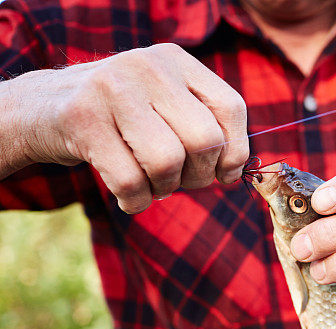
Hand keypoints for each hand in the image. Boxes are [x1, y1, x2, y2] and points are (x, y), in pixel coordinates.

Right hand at [6, 43, 248, 212]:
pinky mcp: (82, 118)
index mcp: (176, 61)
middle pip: (203, 140)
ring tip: (151, 183)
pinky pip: (129, 181)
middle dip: (198, 176)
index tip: (223, 174)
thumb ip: (202, 126)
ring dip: (164, 188)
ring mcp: (113, 88)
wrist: (42, 108)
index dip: (235, 152)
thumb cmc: (120, 118)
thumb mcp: (164, 106)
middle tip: (179, 180)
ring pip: (167, 162)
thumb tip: (235, 170)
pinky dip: (136, 202)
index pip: (231, 107)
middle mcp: (148, 67)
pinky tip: (129, 197)